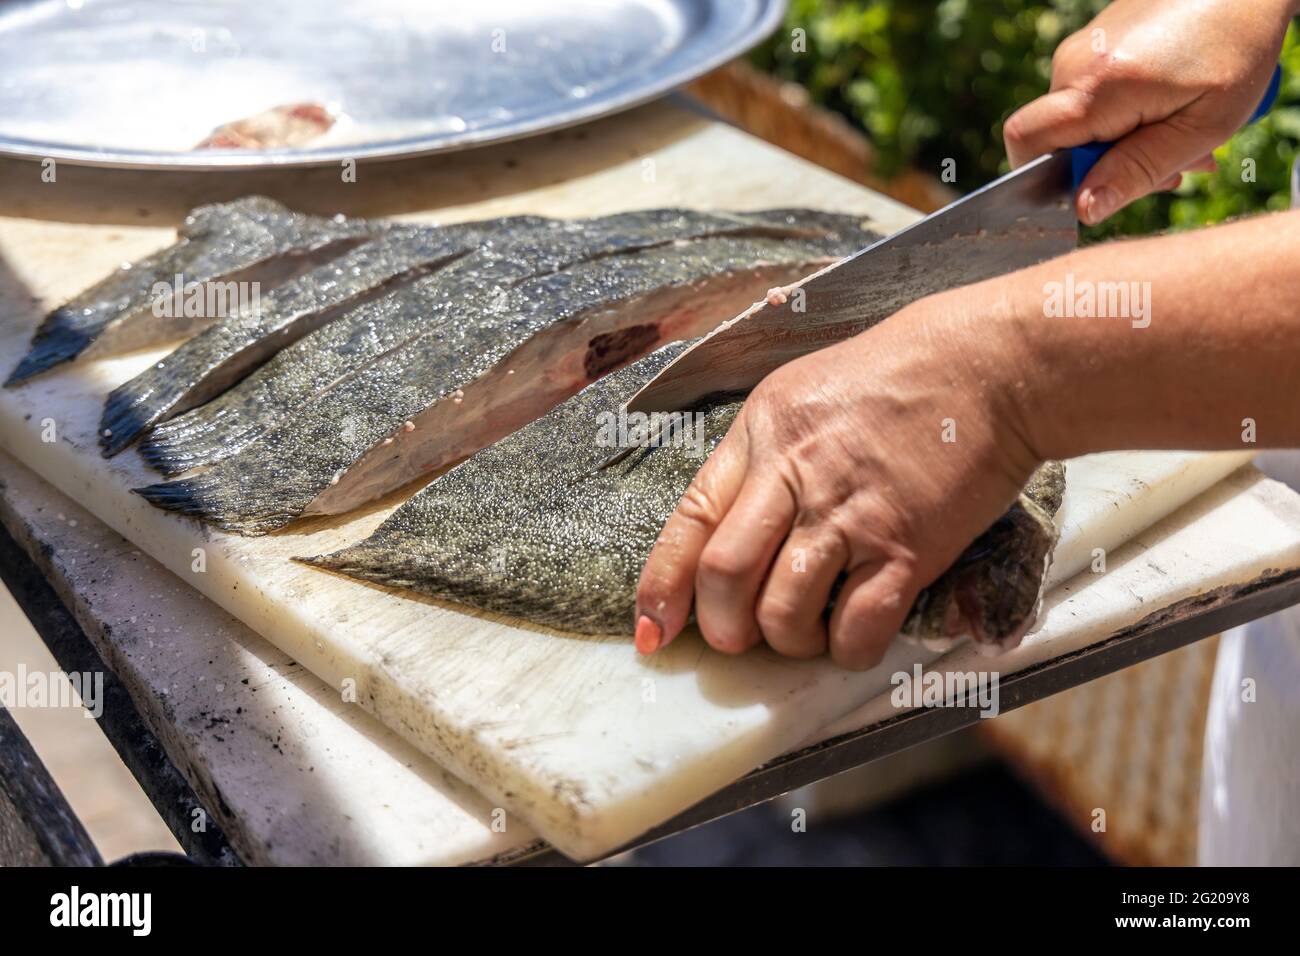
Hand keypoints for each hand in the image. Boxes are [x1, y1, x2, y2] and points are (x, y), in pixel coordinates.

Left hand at [633, 292, 1038, 669]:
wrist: (990, 366)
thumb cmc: (896, 375)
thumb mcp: (800, 391)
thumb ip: (760, 454)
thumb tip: (729, 524)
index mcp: (760, 435)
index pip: (689, 521)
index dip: (661, 587)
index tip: (651, 629)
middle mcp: (794, 475)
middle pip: (724, 576)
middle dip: (721, 627)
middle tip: (739, 637)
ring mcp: (849, 514)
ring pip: (782, 611)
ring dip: (786, 641)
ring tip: (804, 633)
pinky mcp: (906, 548)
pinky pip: (857, 627)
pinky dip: (847, 649)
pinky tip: (854, 637)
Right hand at [1003, 0, 1290, 223]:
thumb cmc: (1238, 46)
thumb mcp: (1202, 126)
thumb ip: (1138, 170)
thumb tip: (1084, 208)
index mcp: (1099, 85)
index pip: (1026, 142)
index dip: (1046, 178)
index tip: (1102, 185)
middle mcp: (1076, 62)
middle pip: (1057, 139)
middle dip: (1105, 166)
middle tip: (1172, 169)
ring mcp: (1081, 48)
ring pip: (1078, 122)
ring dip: (1123, 142)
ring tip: (1182, 133)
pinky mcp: (1092, 43)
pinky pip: (1091, 98)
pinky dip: (1124, 116)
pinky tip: (1169, 109)